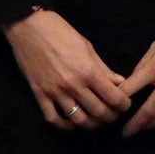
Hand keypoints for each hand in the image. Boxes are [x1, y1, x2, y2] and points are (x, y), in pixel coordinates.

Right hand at [2, 9, 131, 129]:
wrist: (29, 27)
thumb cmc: (62, 33)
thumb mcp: (88, 48)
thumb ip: (104, 69)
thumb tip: (121, 83)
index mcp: (89, 71)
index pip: (114, 98)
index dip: (124, 105)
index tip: (125, 105)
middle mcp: (73, 85)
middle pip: (98, 112)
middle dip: (110, 117)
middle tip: (113, 114)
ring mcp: (55, 92)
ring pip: (77, 119)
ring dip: (90, 124)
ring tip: (96, 121)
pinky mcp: (39, 94)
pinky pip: (53, 118)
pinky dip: (65, 125)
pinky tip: (73, 123)